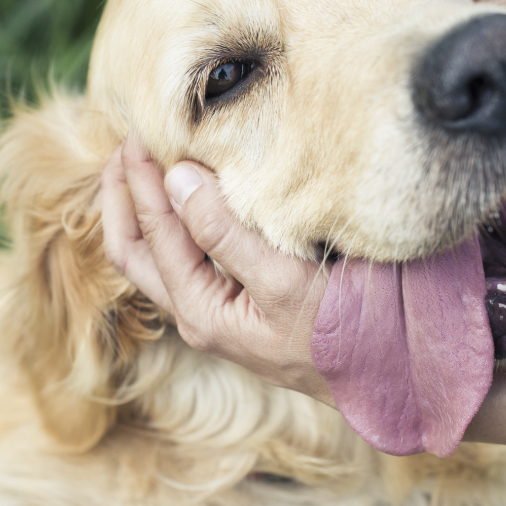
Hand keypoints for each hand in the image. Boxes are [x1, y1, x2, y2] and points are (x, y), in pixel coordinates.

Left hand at [100, 134, 333, 405]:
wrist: (384, 375)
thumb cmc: (340, 334)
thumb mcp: (283, 282)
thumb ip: (226, 234)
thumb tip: (177, 178)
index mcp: (200, 310)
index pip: (155, 233)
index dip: (141, 181)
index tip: (140, 131)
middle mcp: (198, 312)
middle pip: (135, 250)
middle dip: (121, 197)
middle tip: (124, 143)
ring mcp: (218, 309)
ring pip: (158, 255)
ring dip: (145, 209)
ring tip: (145, 164)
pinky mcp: (241, 301)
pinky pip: (190, 257)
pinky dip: (178, 221)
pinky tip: (193, 196)